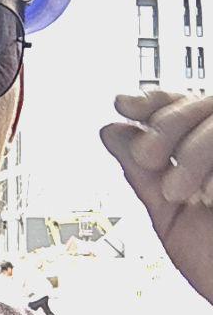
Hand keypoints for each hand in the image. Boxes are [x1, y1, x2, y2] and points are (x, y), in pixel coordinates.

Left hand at [100, 91, 212, 304]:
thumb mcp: (171, 214)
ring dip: (194, 149)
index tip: (123, 105)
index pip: (185, 104)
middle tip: (147, 157)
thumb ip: (143, 173)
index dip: (154, 100)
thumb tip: (110, 129)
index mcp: (210, 155)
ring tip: (177, 192)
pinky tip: (210, 196)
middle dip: (169, 122)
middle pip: (204, 103)